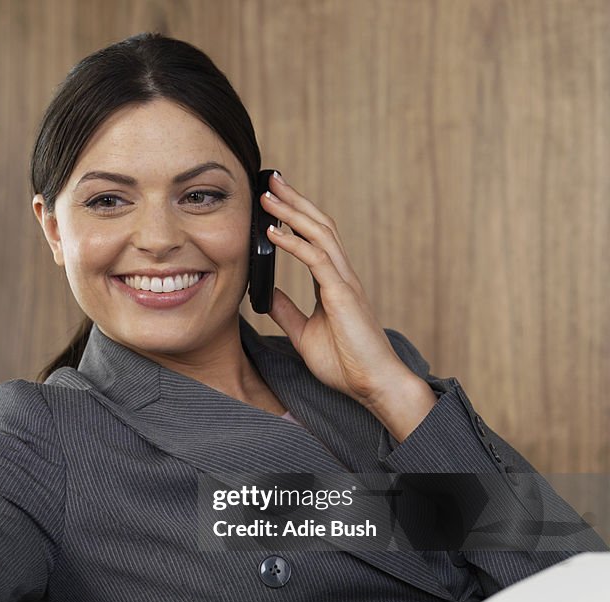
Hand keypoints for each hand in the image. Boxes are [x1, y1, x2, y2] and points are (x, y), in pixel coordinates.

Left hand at [262, 172, 435, 440]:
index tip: (274, 200)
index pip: (314, 239)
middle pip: (318, 225)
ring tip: (268, 196)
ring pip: (319, 234)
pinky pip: (316, 260)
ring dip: (292, 212)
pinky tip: (274, 233)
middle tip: (271, 180)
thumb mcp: (303, 332)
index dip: (295, 217)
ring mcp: (344, 282)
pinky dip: (293, 243)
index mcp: (334, 282)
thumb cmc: (346, 363)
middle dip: (294, 200)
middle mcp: (341, 275)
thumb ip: (286, 310)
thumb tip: (264, 293)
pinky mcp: (342, 294)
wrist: (372, 385)